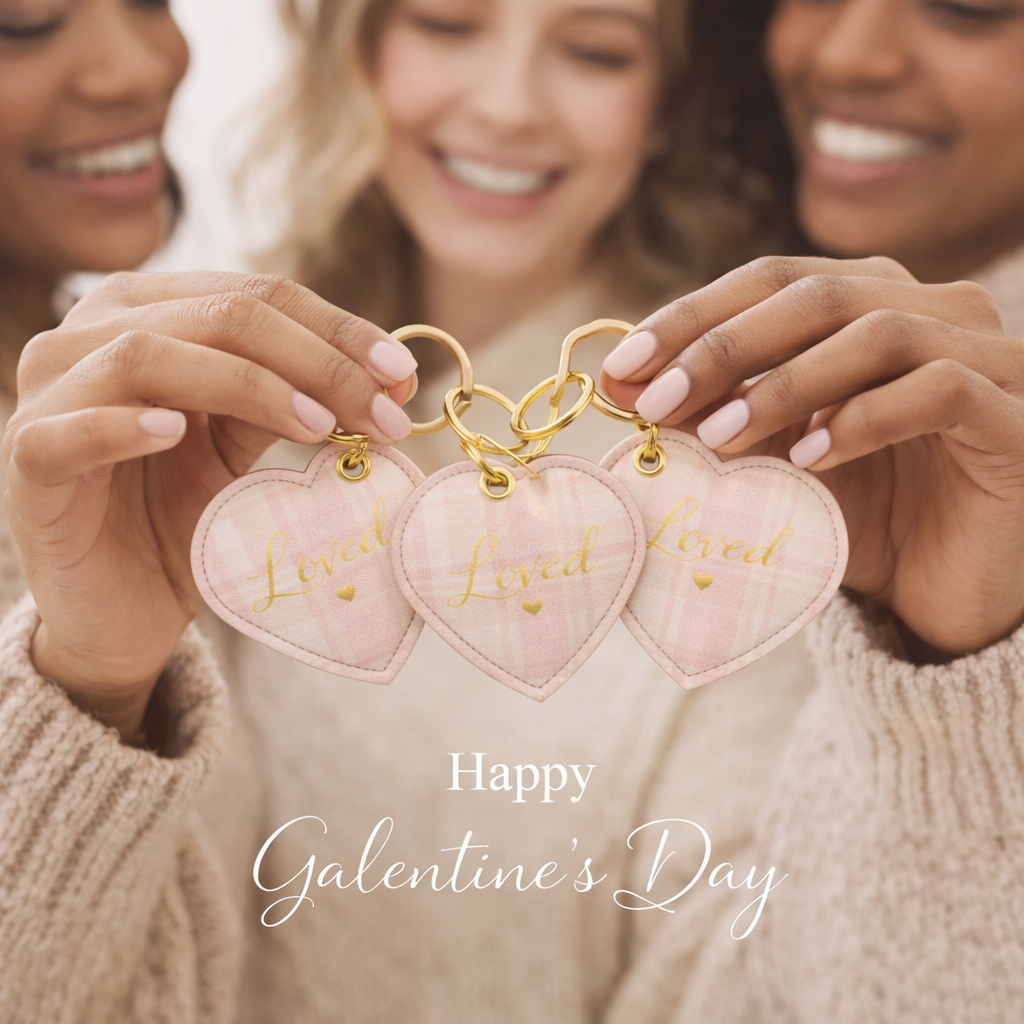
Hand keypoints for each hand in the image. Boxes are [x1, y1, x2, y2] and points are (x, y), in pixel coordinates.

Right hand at [4, 272, 418, 740]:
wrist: (124, 608)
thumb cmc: (185, 518)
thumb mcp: (245, 448)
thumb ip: (292, 401)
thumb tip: (386, 379)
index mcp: (153, 315)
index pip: (255, 296)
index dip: (337, 330)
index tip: (402, 377)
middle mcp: (94, 334)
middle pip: (216, 314)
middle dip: (315, 360)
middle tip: (382, 412)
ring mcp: (51, 393)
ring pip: (146, 353)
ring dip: (246, 385)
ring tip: (316, 425)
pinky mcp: (27, 458)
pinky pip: (69, 430)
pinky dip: (124, 425)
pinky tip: (176, 436)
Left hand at [602, 256, 1023, 655]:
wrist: (948, 588)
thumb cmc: (860, 514)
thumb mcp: (773, 460)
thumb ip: (711, 413)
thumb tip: (620, 380)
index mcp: (874, 302)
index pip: (773, 280)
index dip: (694, 315)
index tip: (626, 365)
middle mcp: (936, 310)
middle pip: (817, 295)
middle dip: (724, 347)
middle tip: (657, 402)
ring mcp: (988, 356)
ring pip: (878, 333)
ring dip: (784, 384)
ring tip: (721, 436)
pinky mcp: (1018, 415)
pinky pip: (940, 389)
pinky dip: (863, 419)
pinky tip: (810, 460)